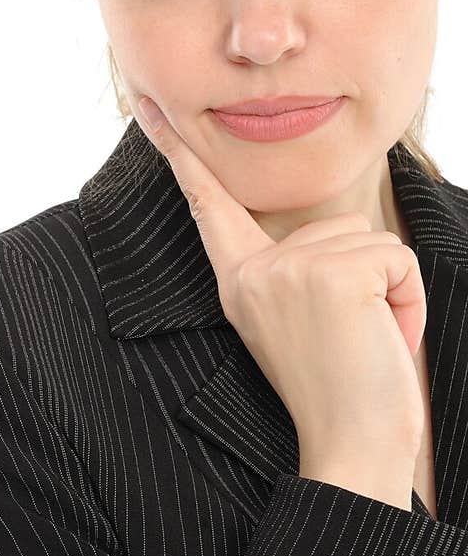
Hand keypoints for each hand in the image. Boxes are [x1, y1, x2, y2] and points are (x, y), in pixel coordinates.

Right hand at [134, 97, 425, 459]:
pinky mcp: (331, 275)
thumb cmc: (341, 395)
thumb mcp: (305, 321)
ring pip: (371, 241)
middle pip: (337, 227)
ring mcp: (287, 272)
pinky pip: (396, 259)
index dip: (179, 154)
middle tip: (353, 342)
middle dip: (367, 278)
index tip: (147, 104)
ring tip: (367, 343)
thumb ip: (300, 271)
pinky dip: (408, 301)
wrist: (353, 450)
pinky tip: (384, 340)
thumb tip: (331, 232)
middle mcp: (253, 274)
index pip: (209, 206)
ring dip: (390, 292)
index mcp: (239, 284)